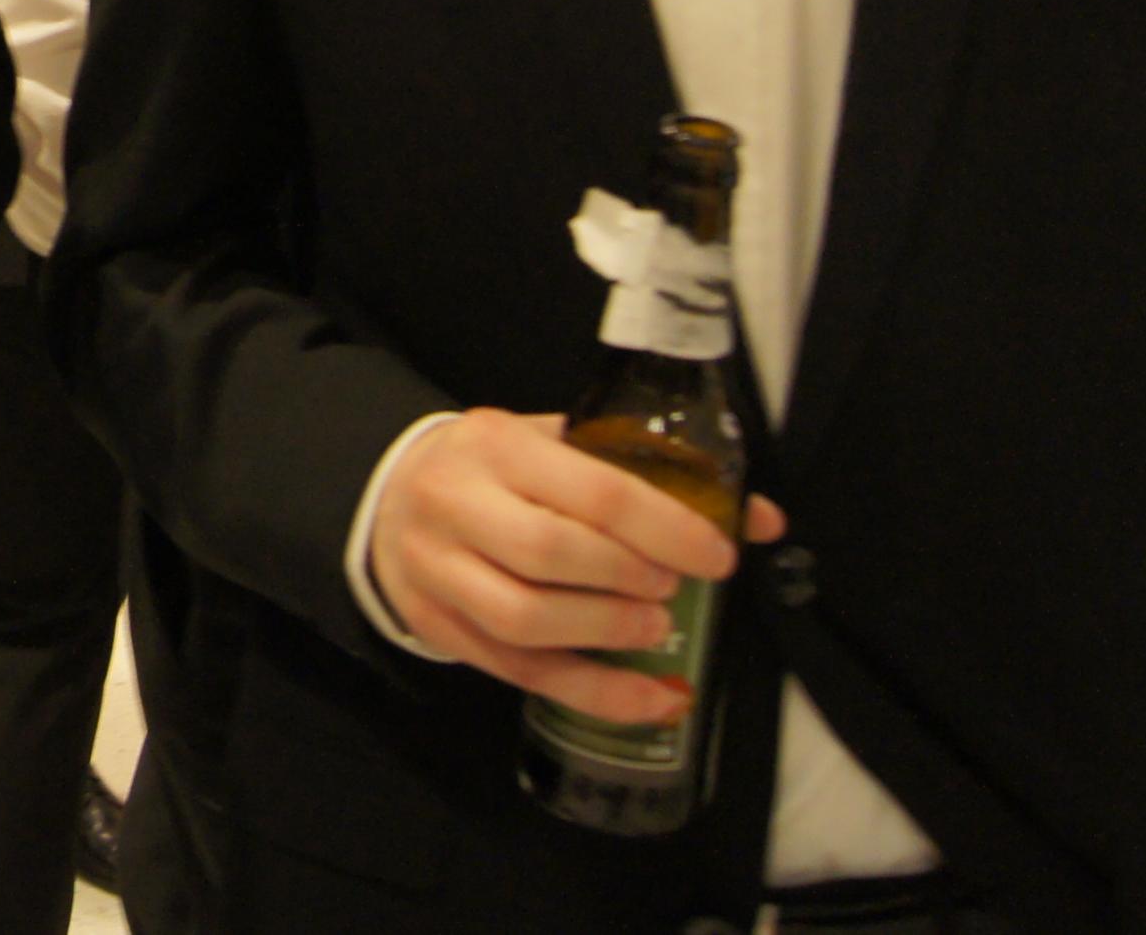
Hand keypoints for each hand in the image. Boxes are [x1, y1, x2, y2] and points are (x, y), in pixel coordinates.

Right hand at [365, 408, 787, 726]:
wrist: (389, 497)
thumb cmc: (496, 471)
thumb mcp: (558, 446)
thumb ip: (646, 476)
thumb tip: (757, 519)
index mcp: (498, 445)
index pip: (593, 491)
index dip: (666, 529)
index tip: (717, 557)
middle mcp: (457, 503)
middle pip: (551, 553)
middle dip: (629, 581)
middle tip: (672, 592)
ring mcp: (439, 570)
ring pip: (525, 619)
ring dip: (606, 634)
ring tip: (653, 633)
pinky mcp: (439, 625)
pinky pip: (521, 673)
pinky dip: (595, 694)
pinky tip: (650, 700)